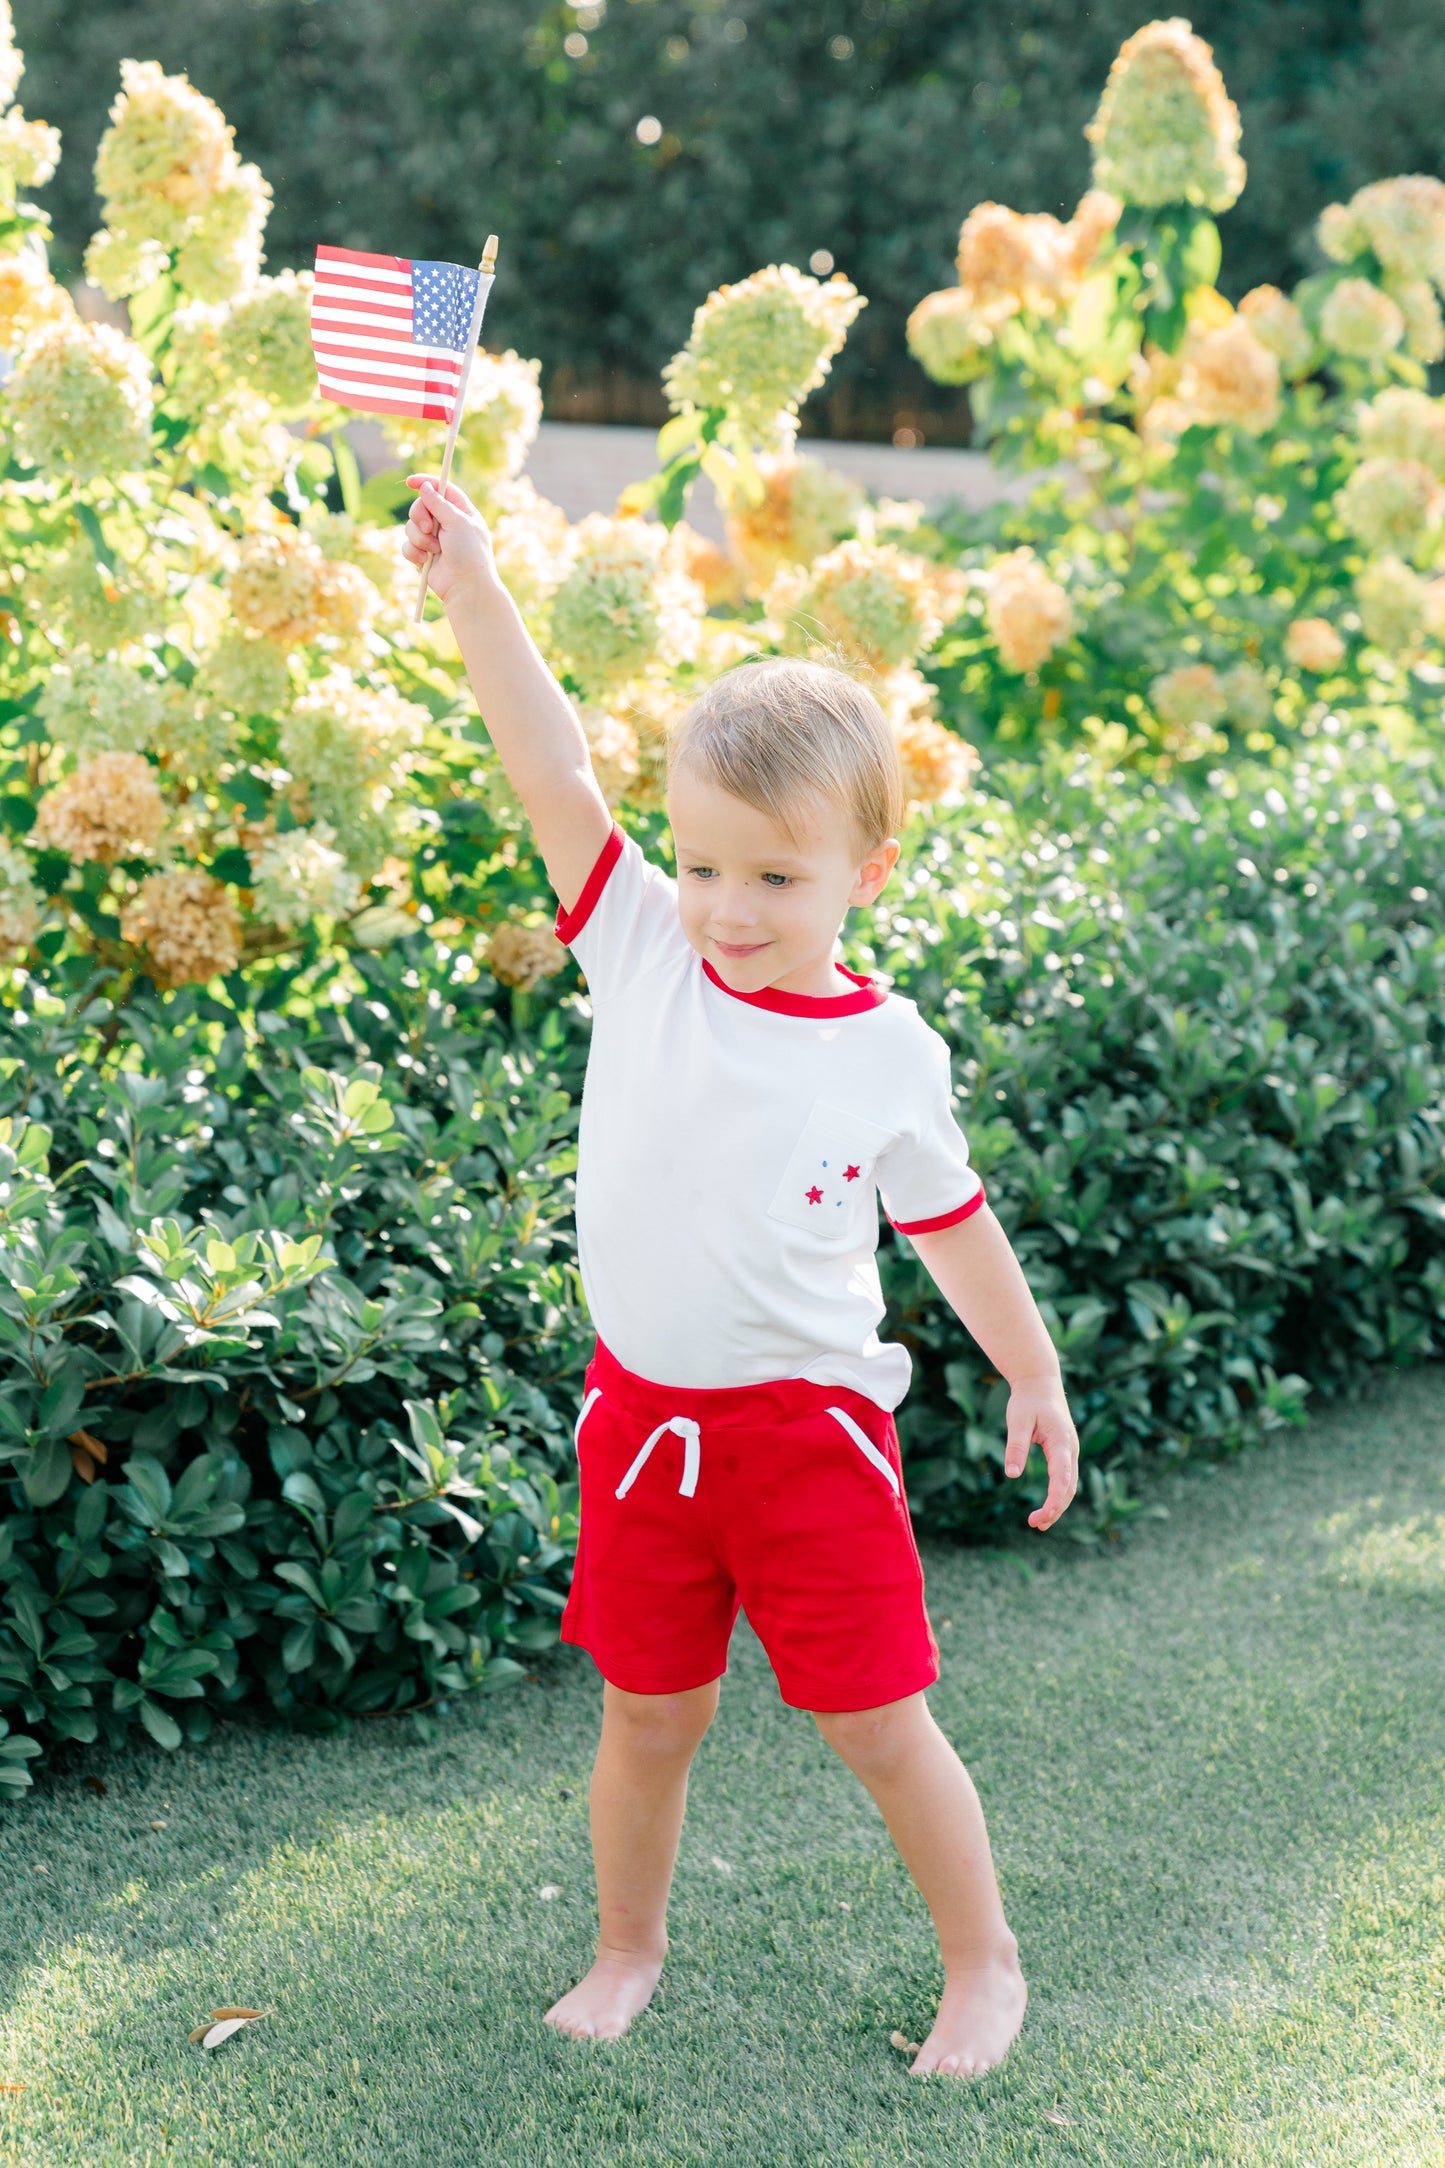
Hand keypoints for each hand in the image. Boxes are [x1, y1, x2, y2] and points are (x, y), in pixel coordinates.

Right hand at [401, 474, 496, 606]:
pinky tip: (424, 561)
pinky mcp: (423, 555)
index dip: (426, 482)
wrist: (466, 587)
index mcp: (460, 512)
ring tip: (434, 550)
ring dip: (419, 537)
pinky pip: (407, 545)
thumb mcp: (458, 522)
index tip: (410, 481)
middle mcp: (446, 524)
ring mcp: (434, 539)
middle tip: (428, 528)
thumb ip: (439, 503)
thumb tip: (425, 486)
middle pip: (421, 506)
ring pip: (411, 526)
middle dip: (419, 515)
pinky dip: (413, 552)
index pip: (442, 489)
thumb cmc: (469, 554)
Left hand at [1003, 1375, 1078, 1530]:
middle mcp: (1071, 1449)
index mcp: (1062, 1442)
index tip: (1040, 1518)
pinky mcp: (1064, 1451)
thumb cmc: (1027, 1400)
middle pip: (1069, 1488)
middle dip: (1055, 1509)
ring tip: (1039, 1523)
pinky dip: (1058, 1495)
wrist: (1040, 1382)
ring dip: (1057, 1505)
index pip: (1061, 1479)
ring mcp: (1070, 1451)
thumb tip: (1011, 1474)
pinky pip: (1065, 1478)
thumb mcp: (1017, 1421)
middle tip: (1035, 1525)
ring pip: (1069, 1485)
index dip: (1053, 1502)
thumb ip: (1015, 1446)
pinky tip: (1046, 1506)